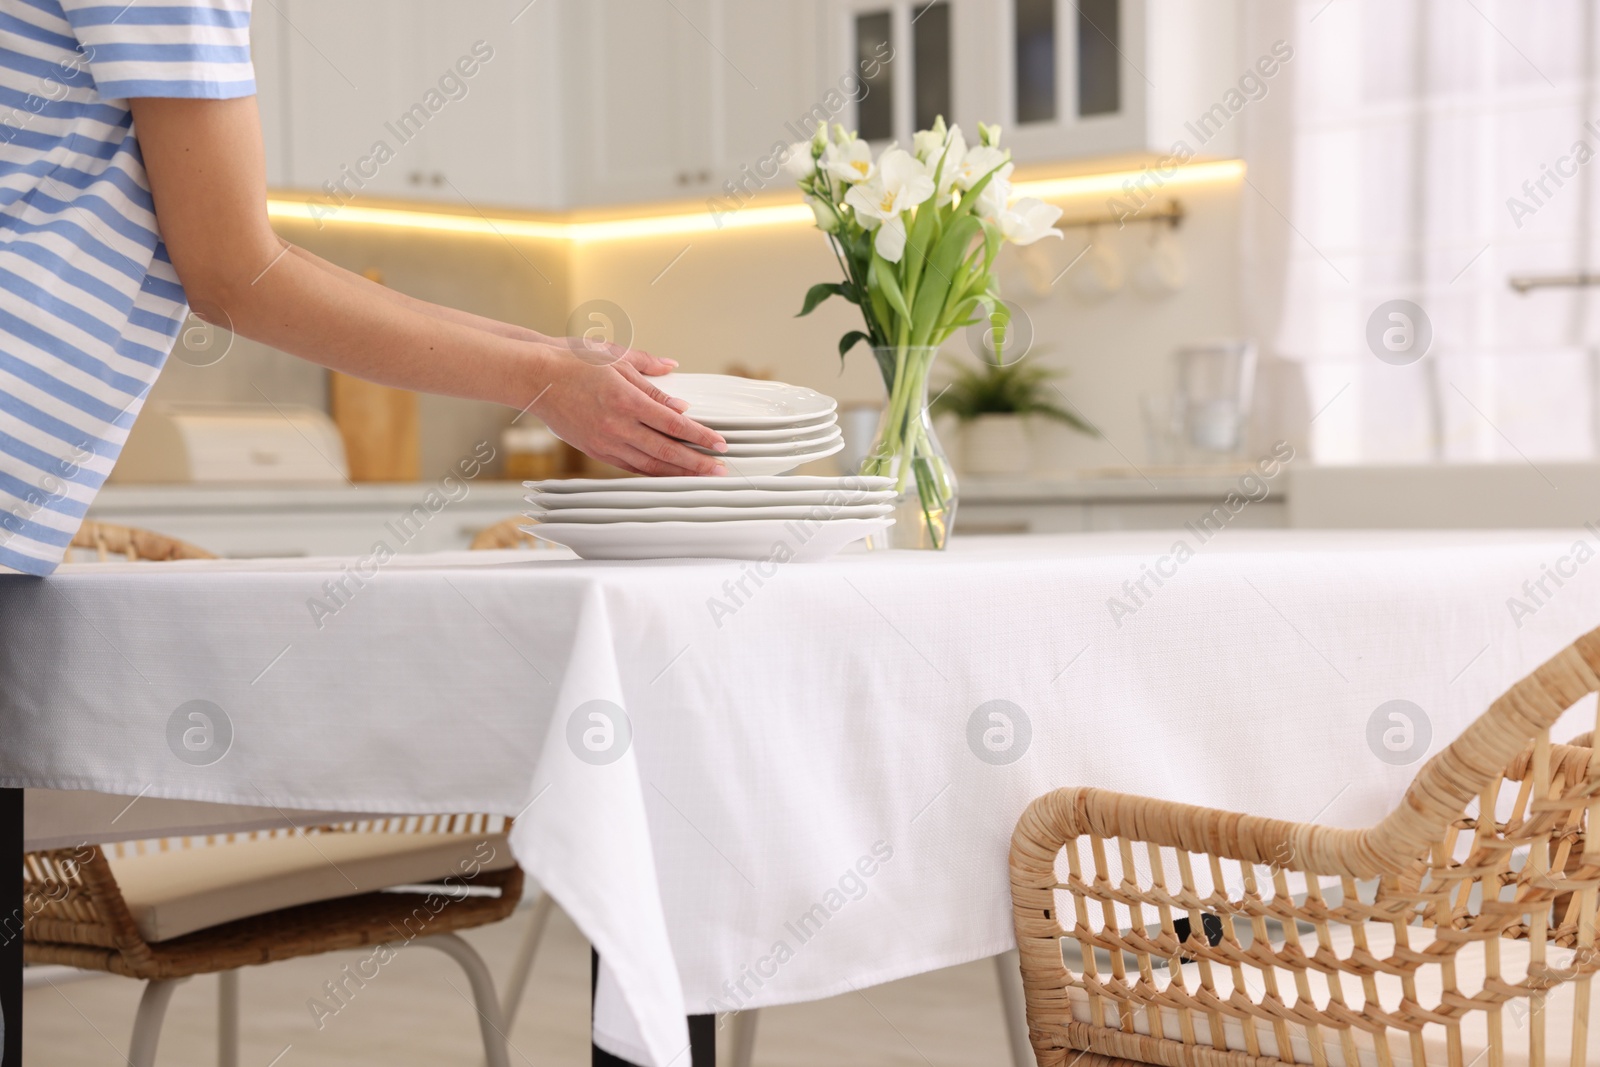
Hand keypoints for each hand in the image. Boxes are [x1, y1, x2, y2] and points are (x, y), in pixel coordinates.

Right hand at [528, 346, 727, 476]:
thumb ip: (648, 368)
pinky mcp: (595, 450)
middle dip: (696, 462)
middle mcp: (617, 426)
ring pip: (649, 464)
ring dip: (677, 472)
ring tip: (699, 477)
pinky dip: (651, 472)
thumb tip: (673, 370)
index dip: (700, 436)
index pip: (674, 424)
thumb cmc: (572, 362)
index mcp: (626, 400)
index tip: (719, 443)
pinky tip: (667, 474)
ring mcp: (605, 442)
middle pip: (666, 450)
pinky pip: (629, 466)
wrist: (534, 378)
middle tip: (719, 469)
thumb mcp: (615, 356)